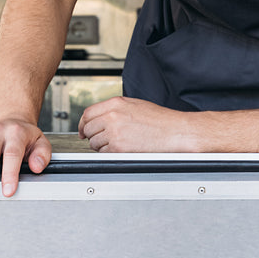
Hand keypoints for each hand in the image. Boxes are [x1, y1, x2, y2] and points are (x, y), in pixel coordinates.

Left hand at [78, 96, 200, 151]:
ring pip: (94, 143)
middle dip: (92, 135)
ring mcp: (114, 133)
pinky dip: (109, 154)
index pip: (88, 113)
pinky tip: (122, 149)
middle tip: (101, 139)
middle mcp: (113, 116)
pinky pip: (104, 153)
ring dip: (101, 146)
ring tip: (117, 144)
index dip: (83, 123)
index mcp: (116, 103)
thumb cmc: (161, 120)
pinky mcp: (118, 148)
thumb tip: (101, 117)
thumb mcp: (136, 105)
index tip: (83, 130)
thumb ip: (115, 109)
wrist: (175, 131)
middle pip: (88, 128)